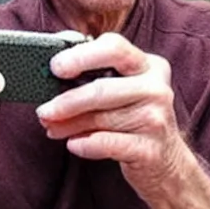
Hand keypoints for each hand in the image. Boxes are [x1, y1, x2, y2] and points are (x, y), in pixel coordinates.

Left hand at [34, 33, 186, 198]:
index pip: (114, 48)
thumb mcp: (124, 89)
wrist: (165, 160)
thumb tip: (54, 63)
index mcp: (150, 66)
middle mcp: (157, 88)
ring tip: (53, 128)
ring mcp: (156, 119)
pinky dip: (85, 145)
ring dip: (69, 125)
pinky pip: (106, 144)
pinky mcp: (150, 148)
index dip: (81, 56)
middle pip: (102, 87)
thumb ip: (97, 72)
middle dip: (67, 100)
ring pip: (101, 118)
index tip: (56, 67)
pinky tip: (74, 144)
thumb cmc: (134, 119)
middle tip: (44, 110)